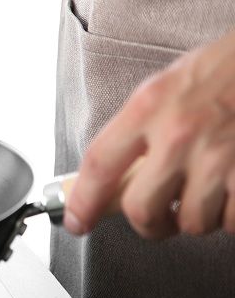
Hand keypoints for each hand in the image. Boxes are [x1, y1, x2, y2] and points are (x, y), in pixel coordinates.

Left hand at [65, 30, 234, 238]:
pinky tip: (229, 193)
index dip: (83, 202)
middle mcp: (179, 134)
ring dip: (194, 218)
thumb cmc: (221, 73)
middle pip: (141, 209)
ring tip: (203, 194)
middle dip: (147, 223)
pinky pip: (231, 223)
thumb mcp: (164, 88)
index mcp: (148, 107)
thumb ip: (137, 131)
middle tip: (156, 217)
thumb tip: (113, 179)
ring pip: (191, 222)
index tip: (77, 221)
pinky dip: (229, 217)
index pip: (100, 164)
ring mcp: (217, 157)